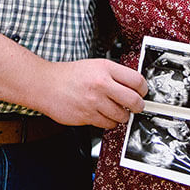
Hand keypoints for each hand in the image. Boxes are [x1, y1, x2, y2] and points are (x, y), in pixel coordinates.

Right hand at [30, 58, 146, 128]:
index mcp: (105, 68)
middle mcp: (101, 84)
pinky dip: (109, 122)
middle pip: (134, 101)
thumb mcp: (94, 65)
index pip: (136, 80)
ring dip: (122, 116)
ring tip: (114, 109)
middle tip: (136, 106)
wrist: (45, 85)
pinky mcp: (87, 116)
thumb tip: (134, 86)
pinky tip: (102, 114)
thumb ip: (114, 74)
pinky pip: (108, 124)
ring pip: (122, 116)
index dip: (143, 89)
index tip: (142, 92)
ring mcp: (94, 102)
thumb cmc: (69, 75)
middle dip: (138, 106)